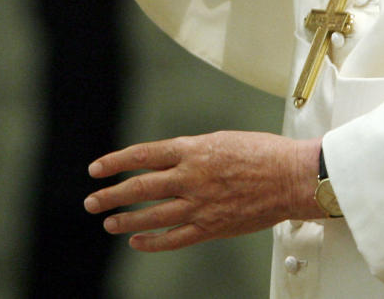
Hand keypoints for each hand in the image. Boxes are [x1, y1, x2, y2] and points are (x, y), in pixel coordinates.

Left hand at [84, 131, 321, 250]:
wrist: (292, 177)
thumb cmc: (264, 154)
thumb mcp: (222, 140)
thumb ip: (193, 152)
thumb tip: (169, 160)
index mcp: (193, 150)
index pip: (142, 155)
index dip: (115, 162)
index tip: (96, 169)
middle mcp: (191, 177)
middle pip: (140, 187)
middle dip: (111, 194)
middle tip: (92, 200)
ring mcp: (200, 204)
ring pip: (151, 215)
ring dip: (125, 219)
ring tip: (108, 221)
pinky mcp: (212, 227)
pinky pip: (174, 238)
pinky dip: (152, 242)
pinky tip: (138, 242)